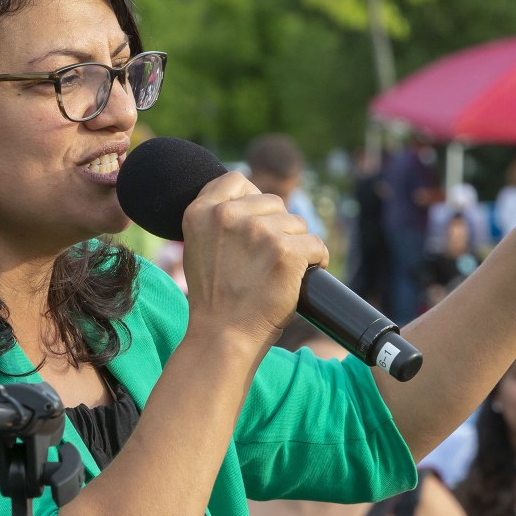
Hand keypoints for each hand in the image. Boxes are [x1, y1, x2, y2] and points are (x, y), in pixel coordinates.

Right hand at [180, 171, 327, 348]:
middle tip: (268, 260)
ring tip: (281, 272)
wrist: (223, 336)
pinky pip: (315, 243)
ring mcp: (257, 231)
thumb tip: (253, 200)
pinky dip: (317, 260)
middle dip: (278, 227)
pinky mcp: (285, 251)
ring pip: (297, 223)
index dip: (253, 199)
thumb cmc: (216, 299)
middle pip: (274, 203)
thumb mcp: (198, 248)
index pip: (236, 180)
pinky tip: (305, 275)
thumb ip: (217, 220)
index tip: (257, 223)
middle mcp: (227, 215)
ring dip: (297, 245)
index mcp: (200, 212)